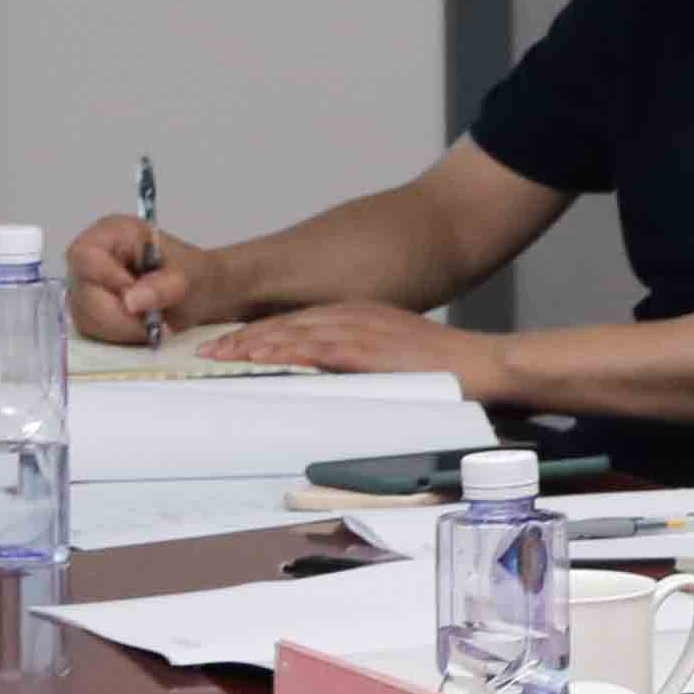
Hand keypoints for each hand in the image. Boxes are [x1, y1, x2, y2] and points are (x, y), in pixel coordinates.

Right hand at [65, 215, 203, 345]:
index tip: (136, 297)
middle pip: (83, 291)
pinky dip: (119, 335)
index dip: (107, 279)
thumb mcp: (188, 276)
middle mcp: (90, 257)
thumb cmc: (192, 273)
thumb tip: (129, 300)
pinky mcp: (86, 309)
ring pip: (86, 316)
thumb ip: (162, 286)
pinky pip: (93, 330)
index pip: (86, 255)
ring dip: (122, 328)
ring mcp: (84, 284)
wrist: (199, 292)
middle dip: (119, 314)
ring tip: (152, 322)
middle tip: (153, 320)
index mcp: (112, 232)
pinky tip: (141, 327)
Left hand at [221, 302, 479, 382]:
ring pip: (292, 332)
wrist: (485, 364)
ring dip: (252, 344)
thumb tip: (334, 378)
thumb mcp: (396, 357)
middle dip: (244, 338)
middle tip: (208, 352)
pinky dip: (281, 350)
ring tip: (219, 356)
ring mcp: (360, 329)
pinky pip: (314, 348)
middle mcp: (355, 315)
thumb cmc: (447, 370)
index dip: (260, 334)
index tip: (229, 347)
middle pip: (286, 324)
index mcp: (361, 316)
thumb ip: (363, 361)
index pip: (298, 322)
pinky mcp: (367, 349)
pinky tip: (257, 357)